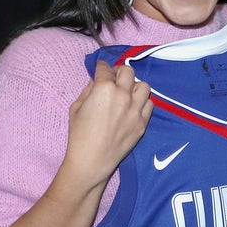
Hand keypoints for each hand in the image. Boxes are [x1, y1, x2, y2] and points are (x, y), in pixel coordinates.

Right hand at [66, 60, 153, 184]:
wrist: (92, 160)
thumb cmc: (79, 134)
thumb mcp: (76, 106)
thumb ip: (89, 89)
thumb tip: (97, 81)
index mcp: (104, 89)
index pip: (105, 68)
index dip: (101, 66)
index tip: (101, 68)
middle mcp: (123, 95)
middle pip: (127, 71)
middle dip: (119, 72)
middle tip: (114, 79)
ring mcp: (135, 109)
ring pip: (143, 86)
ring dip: (134, 86)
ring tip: (126, 93)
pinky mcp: (142, 122)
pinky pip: (149, 104)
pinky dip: (142, 102)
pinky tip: (133, 106)